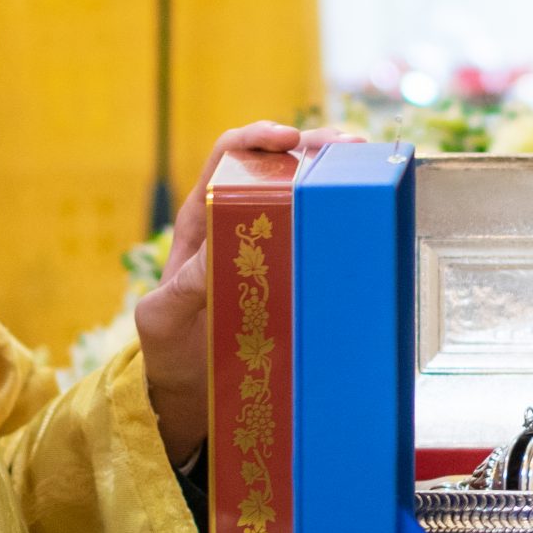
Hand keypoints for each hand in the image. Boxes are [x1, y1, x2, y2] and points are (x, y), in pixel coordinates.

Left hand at [132, 122, 357, 464]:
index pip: (227, 157)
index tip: (288, 140)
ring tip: (367, 166)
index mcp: (201, 220)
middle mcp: (236, 223)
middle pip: (275, 166)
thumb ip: (180, 289)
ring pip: (302, 194)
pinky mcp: (293, 273)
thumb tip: (215, 257)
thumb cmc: (169, 352)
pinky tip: (369, 212)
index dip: (256, 139)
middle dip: (312, 146)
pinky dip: (342, 217)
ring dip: (334, 174)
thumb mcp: (163, 321)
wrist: (191, 393)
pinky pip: (316, 235)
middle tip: (348, 146)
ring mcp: (269, 248)